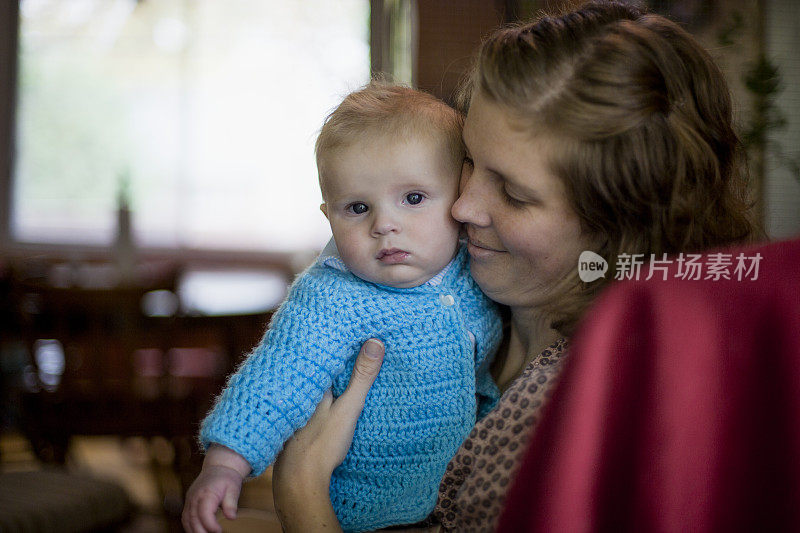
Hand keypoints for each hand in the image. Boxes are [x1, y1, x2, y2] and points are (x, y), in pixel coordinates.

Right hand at [182, 445, 250, 532]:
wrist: (218, 467)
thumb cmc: (227, 478)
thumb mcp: (234, 488)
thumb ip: (231, 503)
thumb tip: (231, 517)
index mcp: (207, 492)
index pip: (204, 512)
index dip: (210, 525)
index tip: (219, 531)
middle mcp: (195, 496)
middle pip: (193, 518)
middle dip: (201, 532)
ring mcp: (190, 499)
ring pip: (186, 519)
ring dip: (194, 531)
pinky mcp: (188, 502)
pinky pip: (185, 517)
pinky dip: (190, 526)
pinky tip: (198, 531)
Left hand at [273, 338, 384, 531]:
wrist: (298, 483)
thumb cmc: (322, 445)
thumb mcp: (348, 409)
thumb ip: (362, 377)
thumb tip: (375, 342)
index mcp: (312, 386)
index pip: (322, 355)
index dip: (333, 340)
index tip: (344, 324)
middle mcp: (300, 395)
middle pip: (315, 368)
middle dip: (326, 355)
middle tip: (340, 337)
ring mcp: (295, 412)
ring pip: (309, 386)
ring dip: (319, 375)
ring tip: (331, 361)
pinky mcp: (295, 428)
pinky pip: (306, 402)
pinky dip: (314, 394)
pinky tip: (319, 397)